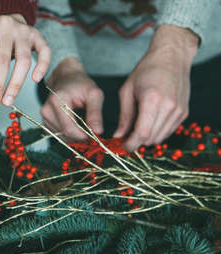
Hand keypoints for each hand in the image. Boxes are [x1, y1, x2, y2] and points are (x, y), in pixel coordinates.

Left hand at [0, 13, 49, 110]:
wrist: (8, 19)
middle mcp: (6, 26)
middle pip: (3, 60)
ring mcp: (24, 30)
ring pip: (23, 60)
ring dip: (15, 84)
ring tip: (8, 101)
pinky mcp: (38, 35)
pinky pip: (44, 52)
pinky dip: (42, 66)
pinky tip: (35, 80)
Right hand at [41, 57, 103, 140]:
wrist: (67, 78)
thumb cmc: (80, 84)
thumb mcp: (93, 94)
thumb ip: (95, 113)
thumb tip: (97, 131)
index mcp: (57, 100)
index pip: (68, 128)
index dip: (82, 136)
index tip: (94, 136)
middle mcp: (46, 109)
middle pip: (64, 134)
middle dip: (80, 137)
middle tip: (93, 132)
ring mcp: (44, 116)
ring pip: (61, 137)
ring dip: (75, 137)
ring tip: (85, 128)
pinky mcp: (45, 122)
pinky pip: (58, 135)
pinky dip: (69, 135)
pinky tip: (77, 128)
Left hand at [114, 25, 198, 150]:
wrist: (172, 57)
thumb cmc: (146, 70)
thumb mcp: (127, 91)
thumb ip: (124, 116)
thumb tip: (118, 136)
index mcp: (152, 99)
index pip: (142, 133)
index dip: (131, 144)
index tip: (122, 147)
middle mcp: (168, 106)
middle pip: (151, 138)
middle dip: (136, 142)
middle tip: (125, 138)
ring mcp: (178, 110)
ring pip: (160, 138)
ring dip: (146, 139)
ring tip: (135, 131)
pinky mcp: (184, 112)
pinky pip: (168, 131)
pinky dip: (156, 132)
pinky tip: (147, 124)